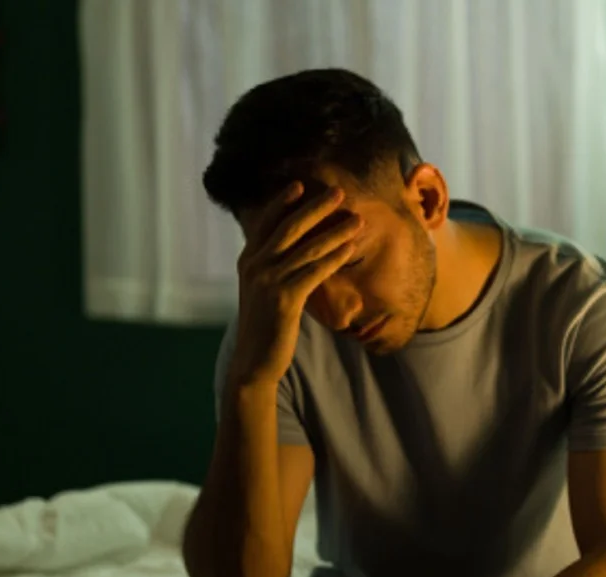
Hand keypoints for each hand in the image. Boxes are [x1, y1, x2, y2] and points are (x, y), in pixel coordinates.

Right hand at [228, 182, 363, 387]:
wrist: (253, 361)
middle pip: (289, 228)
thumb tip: (291, 251)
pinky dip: (333, 258)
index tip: (300, 185)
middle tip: (339, 193)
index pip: (266, 223)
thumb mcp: (262, 291)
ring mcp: (268, 281)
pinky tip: (349, 249)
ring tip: (356, 220)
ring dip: (335, 232)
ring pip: (306, 249)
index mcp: (248, 260)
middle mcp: (255, 265)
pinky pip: (313, 272)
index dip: (282, 202)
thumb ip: (271, 268)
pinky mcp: (283, 299)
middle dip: (315, 208)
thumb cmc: (265, 326)